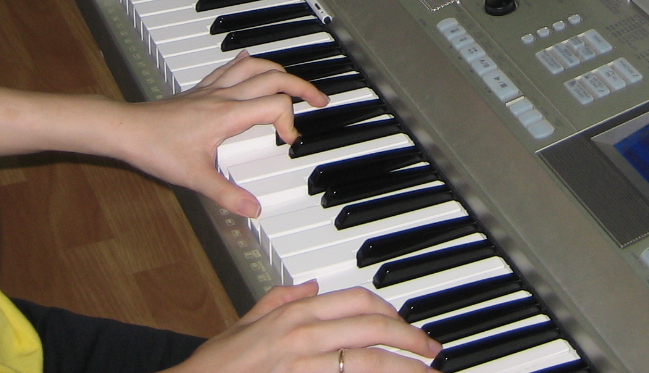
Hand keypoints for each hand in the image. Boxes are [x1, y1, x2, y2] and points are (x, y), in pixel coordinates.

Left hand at [107, 54, 327, 217]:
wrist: (126, 129)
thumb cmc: (156, 148)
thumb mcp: (195, 178)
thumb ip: (227, 194)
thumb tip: (254, 210)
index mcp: (228, 114)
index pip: (275, 105)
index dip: (290, 123)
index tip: (288, 142)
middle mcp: (224, 95)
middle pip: (274, 76)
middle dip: (303, 87)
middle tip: (319, 101)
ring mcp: (213, 89)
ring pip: (255, 64)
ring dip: (280, 70)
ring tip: (294, 83)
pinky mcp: (201, 89)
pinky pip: (231, 66)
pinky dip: (249, 62)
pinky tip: (251, 61)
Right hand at [176, 284, 440, 372]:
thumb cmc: (216, 364)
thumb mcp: (245, 321)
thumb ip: (280, 300)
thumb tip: (311, 285)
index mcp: (293, 313)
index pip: (356, 300)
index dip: (389, 311)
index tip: (406, 325)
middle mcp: (302, 336)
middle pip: (370, 329)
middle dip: (409, 339)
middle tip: (432, 350)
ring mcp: (301, 365)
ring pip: (365, 361)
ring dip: (401, 367)